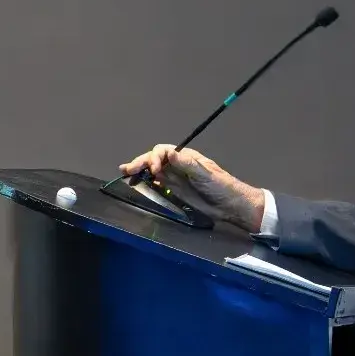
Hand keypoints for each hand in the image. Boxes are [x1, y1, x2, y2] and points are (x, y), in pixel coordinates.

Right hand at [119, 143, 265, 230]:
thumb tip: (170, 153)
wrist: (229, 205)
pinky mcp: (174, 189)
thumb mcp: (205, 174)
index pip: (163, 151)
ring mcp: (175, 177)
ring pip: (153, 169)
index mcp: (185, 157)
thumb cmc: (221, 186)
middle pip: (155, 159)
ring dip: (140, 170)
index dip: (154, 157)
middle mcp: (178, 164)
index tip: (153, 169)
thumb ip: (187, 164)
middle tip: (127, 169)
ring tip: (125, 172)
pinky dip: (146, 180)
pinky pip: (157, 182)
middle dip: (141, 162)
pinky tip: (137, 181)